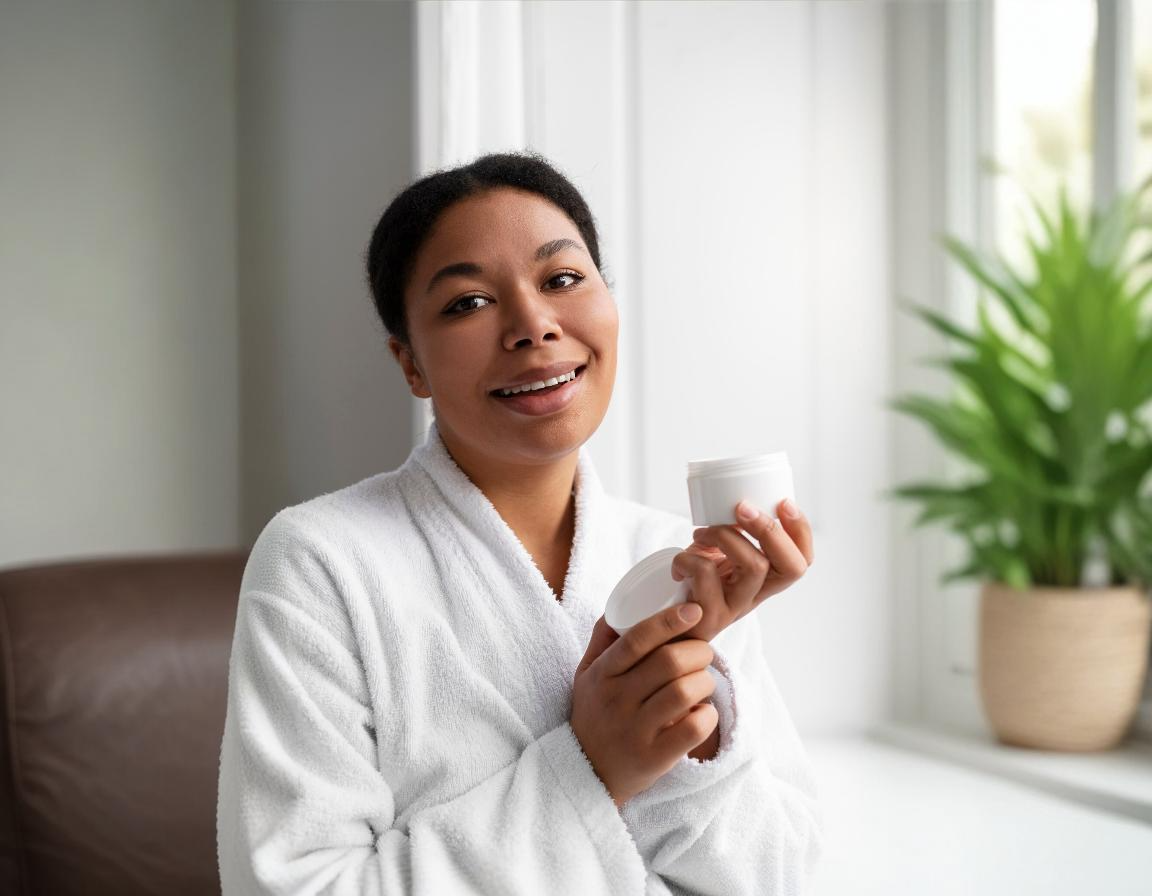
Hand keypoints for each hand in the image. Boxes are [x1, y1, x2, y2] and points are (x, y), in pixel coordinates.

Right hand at [570, 603, 717, 807]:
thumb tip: (620, 606)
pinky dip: (708, 715)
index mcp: (603, 674)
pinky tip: (703, 711)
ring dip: (705, 681)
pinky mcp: (654, 757)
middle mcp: (616, 700)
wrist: (586, 773)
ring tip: (704, 681)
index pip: (637, 640)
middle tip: (703, 654)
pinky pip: (693, 728)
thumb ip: (602, 640)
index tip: (694, 611)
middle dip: (699, 651)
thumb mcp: (587, 674)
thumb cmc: (595, 713)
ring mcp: (635, 730)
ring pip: (684, 692)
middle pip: (669, 663)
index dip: (668, 621)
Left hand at [672, 498, 814, 642]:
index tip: (784, 503)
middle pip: (790, 567)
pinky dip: (688, 558)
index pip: (801, 562)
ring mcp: (736, 608)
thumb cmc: (694, 584)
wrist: (668, 627)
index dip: (801, 532)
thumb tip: (737, 501)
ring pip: (755, 566)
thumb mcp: (721, 560)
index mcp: (764, 580)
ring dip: (725, 535)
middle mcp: (756, 596)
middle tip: (742, 508)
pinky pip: (707, 575)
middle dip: (771, 530)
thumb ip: (734, 538)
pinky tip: (680, 562)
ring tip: (701, 534)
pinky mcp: (710, 616)